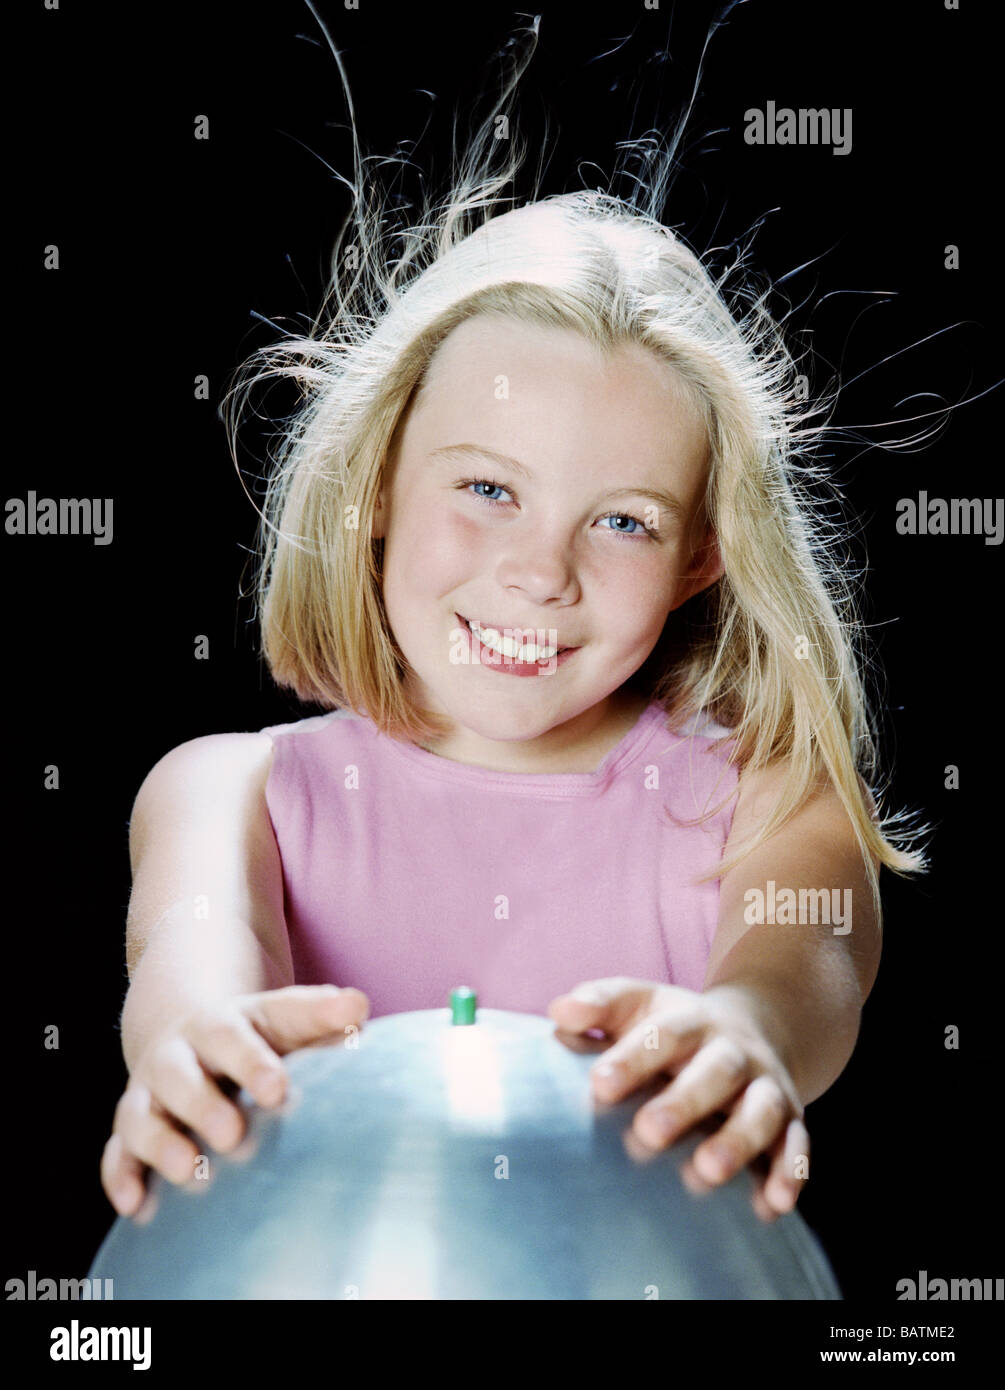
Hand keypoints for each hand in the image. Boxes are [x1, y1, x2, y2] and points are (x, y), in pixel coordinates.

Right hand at [100, 984, 368, 1217]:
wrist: (192, 1030)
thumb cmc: (259, 1037)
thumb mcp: (287, 1019)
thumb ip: (321, 1015)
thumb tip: (355, 1005)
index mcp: (224, 1024)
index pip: (235, 1035)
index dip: (253, 1061)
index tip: (277, 1088)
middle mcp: (180, 1053)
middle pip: (181, 1072)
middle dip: (203, 1104)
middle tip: (233, 1133)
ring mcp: (151, 1090)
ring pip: (142, 1113)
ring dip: (161, 1142)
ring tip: (189, 1171)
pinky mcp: (133, 1126)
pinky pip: (117, 1151)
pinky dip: (121, 1175)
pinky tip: (135, 1203)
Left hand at [548, 977, 808, 1220]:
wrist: (756, 1026)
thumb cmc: (674, 1027)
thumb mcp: (638, 1003)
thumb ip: (600, 1004)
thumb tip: (561, 1011)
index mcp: (691, 1021)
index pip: (663, 1034)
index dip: (632, 1058)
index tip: (599, 1084)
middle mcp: (734, 1051)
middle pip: (716, 1070)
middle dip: (685, 1101)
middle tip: (648, 1131)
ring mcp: (766, 1085)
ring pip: (762, 1109)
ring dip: (739, 1140)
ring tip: (708, 1170)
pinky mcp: (791, 1121)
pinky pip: (797, 1145)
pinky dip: (790, 1172)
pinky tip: (772, 1204)